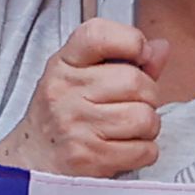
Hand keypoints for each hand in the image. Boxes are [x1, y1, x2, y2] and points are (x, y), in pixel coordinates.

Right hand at [0, 19, 164, 175]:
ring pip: (144, 117)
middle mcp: (67, 91)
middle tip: (137, 101)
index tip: (140, 54)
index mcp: (65, 63)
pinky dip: (145, 151)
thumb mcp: (82, 75)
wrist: (33, 160)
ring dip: (148, 124)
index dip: (130, 40)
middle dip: (149, 93)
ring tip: (132, 126)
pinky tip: (128, 146)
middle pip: (135, 81)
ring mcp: (77, 126)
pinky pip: (143, 150)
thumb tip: (161, 48)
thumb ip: (125, 59)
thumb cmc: (64, 113)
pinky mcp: (89, 158)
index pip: (99, 35)